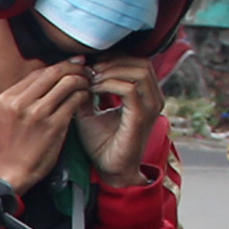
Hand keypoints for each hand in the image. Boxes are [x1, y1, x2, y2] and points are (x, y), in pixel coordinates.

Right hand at [0, 57, 85, 192]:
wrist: (13, 172)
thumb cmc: (15, 144)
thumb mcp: (11, 114)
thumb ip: (26, 95)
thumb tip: (53, 75)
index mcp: (7, 98)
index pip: (38, 71)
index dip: (59, 65)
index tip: (73, 64)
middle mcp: (20, 103)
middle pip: (53, 72)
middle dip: (74, 67)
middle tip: (86, 69)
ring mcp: (37, 114)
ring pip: (67, 83)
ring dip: (82, 80)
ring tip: (88, 83)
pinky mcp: (53, 125)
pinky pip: (74, 101)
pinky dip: (84, 95)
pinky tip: (86, 98)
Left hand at [77, 56, 160, 183]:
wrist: (110, 170)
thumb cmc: (101, 144)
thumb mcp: (90, 113)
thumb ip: (86, 93)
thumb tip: (76, 74)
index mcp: (145, 94)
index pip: (137, 62)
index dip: (114, 58)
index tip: (91, 64)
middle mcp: (153, 98)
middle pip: (140, 62)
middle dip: (113, 61)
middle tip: (90, 69)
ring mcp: (150, 106)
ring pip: (138, 71)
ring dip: (111, 71)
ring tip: (91, 79)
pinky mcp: (142, 116)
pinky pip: (129, 89)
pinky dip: (109, 84)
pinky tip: (94, 89)